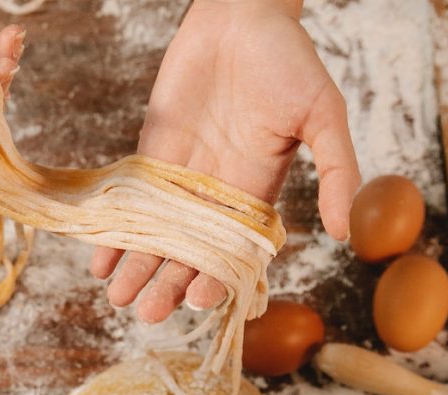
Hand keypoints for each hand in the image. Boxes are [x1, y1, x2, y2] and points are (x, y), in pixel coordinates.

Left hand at [90, 0, 359, 322]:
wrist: (241, 13)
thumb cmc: (289, 58)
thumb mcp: (324, 112)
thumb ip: (338, 169)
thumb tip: (348, 232)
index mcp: (258, 191)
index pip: (236, 251)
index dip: (218, 277)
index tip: (199, 298)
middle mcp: (217, 192)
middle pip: (190, 252)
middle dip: (169, 283)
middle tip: (147, 312)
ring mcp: (181, 175)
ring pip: (157, 234)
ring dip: (138, 266)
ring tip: (118, 297)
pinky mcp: (152, 153)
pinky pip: (131, 201)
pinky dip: (116, 228)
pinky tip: (99, 258)